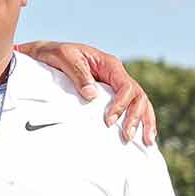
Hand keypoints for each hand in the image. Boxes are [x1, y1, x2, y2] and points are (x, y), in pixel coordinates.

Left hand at [17, 40, 156, 143]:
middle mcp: (116, 75)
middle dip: (136, 117)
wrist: (46, 54)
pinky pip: (131, 106)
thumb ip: (78, 74)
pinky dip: (140, 120)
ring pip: (140, 102)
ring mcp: (115, 85)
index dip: (121, 105)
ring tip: (147, 141)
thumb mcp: (64, 58)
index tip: (109, 122)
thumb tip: (92, 95)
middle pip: (138, 96)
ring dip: (145, 121)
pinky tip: (143, 135)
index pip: (125, 86)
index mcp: (109, 64)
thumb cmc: (55, 54)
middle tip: (126, 136)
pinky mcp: (110, 94)